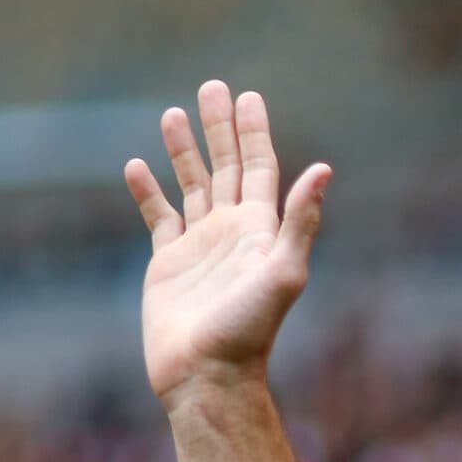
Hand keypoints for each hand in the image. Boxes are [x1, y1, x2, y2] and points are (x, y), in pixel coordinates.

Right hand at [123, 81, 329, 406]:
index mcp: (260, 231)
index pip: (259, 168)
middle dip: (219, 128)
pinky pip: (158, 217)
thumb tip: (324, 169)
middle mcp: (232, 233)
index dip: (254, 132)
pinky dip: (148, 191)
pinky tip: (137, 165)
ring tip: (171, 114)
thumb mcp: (282, 273)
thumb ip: (300, 221)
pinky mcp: (168, 264)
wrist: (207, 376)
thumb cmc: (248, 330)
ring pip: (191, 186)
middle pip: (225, 167)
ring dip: (183, 151)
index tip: (248, 96)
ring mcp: (199, 247)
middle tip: (211, 86)